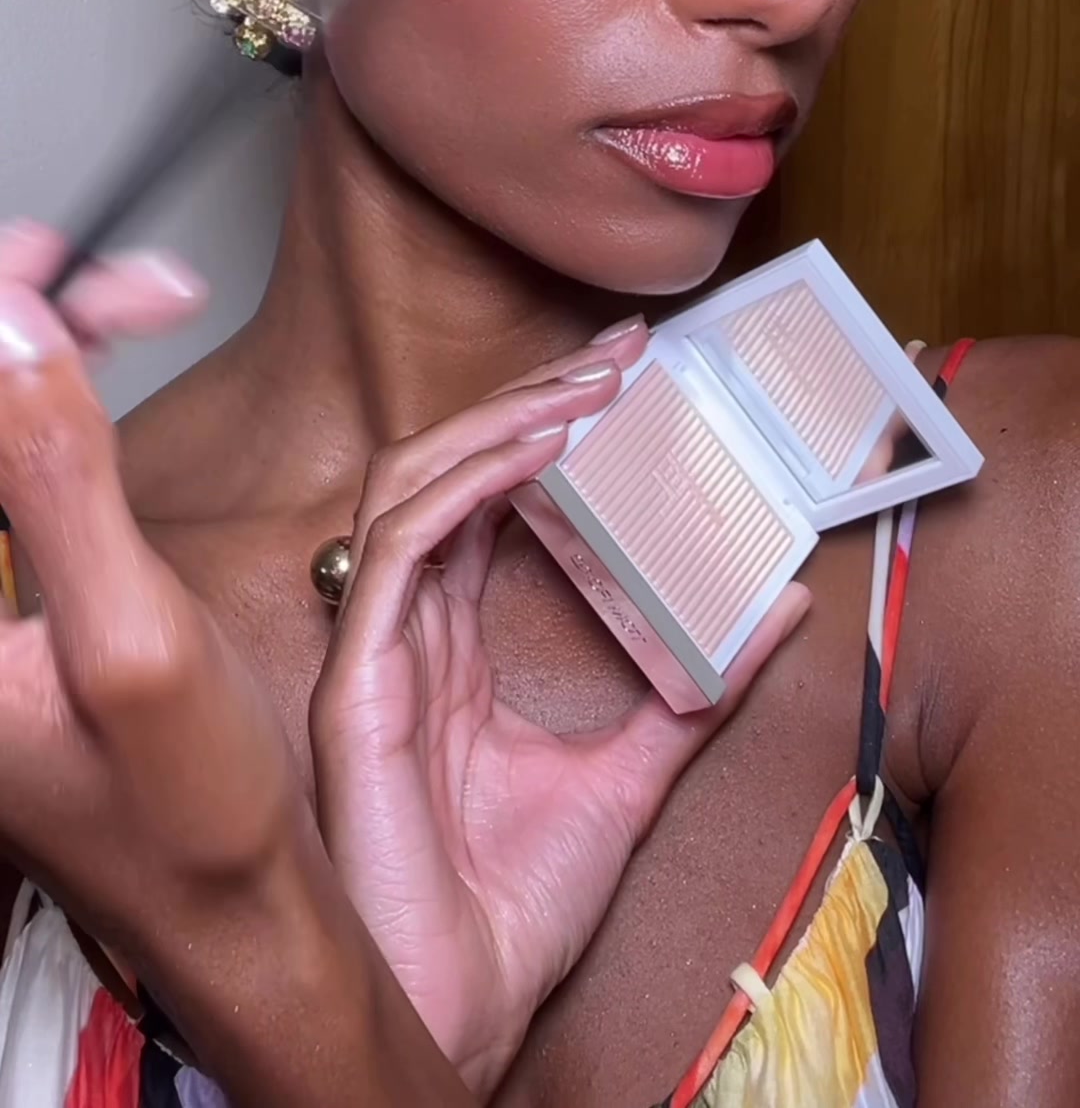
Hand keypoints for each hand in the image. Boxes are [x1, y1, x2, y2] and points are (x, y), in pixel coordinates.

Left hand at [0, 223, 469, 1107]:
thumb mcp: (133, 639)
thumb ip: (59, 476)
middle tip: (92, 275)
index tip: (43, 269)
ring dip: (38, 347)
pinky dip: (49, 395)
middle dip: (14, 323)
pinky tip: (97, 363)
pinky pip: (9, 461)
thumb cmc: (190, 811)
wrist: (226, 900)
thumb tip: (8, 323)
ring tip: (130, 303)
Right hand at [311, 325, 809, 1099]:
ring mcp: (374, 649)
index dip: (545, 426)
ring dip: (499, 422)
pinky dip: (466, 486)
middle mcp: (405, 630)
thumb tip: (780, 610)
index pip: (485, 497)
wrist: (463, 1009)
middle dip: (527, 398)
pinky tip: (538, 453)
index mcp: (449, 643)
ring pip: (410, 484)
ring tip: (586, 392)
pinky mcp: (358, 680)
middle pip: (446, 469)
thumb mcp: (632, 775)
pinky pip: (398, 548)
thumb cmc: (514, 908)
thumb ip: (693, 691)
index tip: (626, 379)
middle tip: (617, 356)